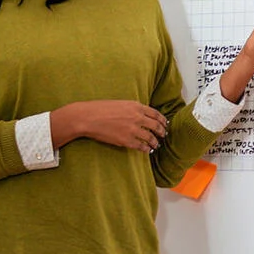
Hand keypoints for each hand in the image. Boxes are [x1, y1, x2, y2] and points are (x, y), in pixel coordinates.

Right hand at [51, 101, 168, 152]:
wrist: (88, 117)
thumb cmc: (100, 109)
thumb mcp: (120, 103)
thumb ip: (132, 108)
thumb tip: (140, 115)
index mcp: (136, 106)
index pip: (155, 114)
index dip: (162, 120)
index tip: (165, 123)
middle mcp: (137, 117)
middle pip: (156, 126)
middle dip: (161, 132)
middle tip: (163, 135)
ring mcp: (132, 130)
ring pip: (150, 138)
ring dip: (155, 142)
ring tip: (156, 145)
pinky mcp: (126, 140)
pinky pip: (141, 146)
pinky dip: (145, 149)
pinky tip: (146, 150)